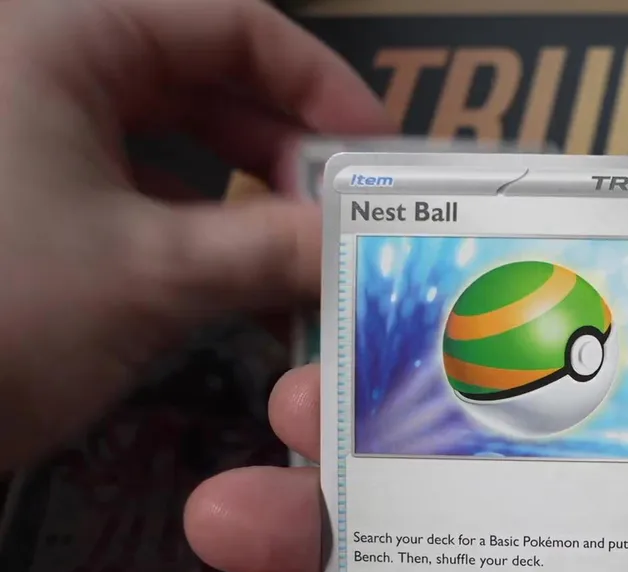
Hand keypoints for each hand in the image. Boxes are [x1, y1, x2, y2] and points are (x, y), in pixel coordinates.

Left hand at [0, 0, 391, 469]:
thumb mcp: (155, 276)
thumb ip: (279, 248)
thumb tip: (372, 244)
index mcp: (62, 31)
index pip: (235, 21)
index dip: (324, 86)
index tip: (380, 157)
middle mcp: (37, 57)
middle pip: (203, 76)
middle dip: (285, 150)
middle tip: (346, 218)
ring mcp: (16, 124)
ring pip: (165, 133)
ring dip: (243, 194)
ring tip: (301, 257)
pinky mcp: (9, 186)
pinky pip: (123, 179)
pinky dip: (187, 222)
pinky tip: (236, 279)